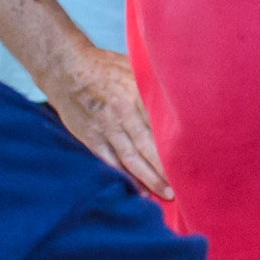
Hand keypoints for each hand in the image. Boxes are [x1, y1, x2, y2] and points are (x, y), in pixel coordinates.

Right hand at [44, 39, 171, 203]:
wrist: (65, 68)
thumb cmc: (104, 66)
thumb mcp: (132, 66)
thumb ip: (152, 84)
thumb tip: (182, 90)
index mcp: (137, 93)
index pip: (162, 124)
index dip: (178, 143)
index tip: (195, 158)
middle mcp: (123, 112)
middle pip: (149, 146)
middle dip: (167, 168)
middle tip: (184, 185)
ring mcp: (106, 127)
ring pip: (132, 158)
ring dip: (150, 178)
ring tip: (166, 193)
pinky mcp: (91, 137)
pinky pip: (111, 162)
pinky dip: (125, 177)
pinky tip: (140, 189)